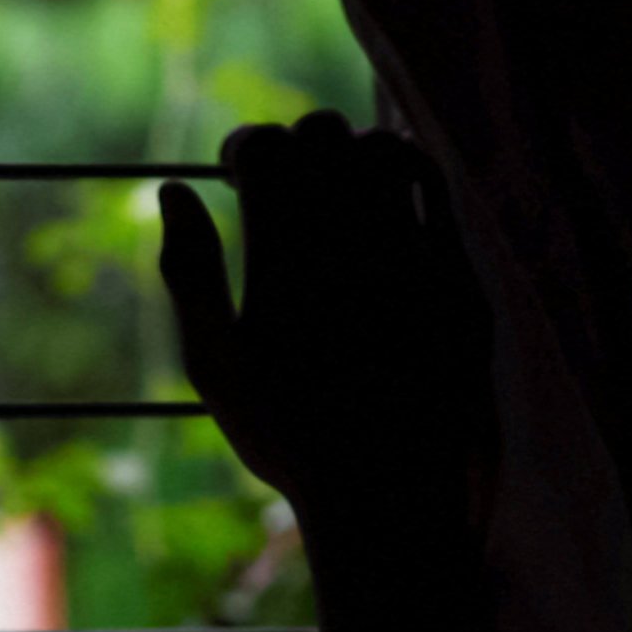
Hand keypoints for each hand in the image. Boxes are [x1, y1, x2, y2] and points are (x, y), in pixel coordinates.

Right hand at [157, 112, 495, 586]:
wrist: (390, 496)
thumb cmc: (287, 437)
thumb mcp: (215, 365)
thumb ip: (190, 270)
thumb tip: (174, 189)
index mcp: (283, 259)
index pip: (264, 148)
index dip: (245, 148)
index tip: (239, 176)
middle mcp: (351, 244)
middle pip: (322, 134)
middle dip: (297, 145)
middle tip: (288, 185)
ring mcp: (413, 256)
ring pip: (382, 150)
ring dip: (351, 154)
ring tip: (338, 191)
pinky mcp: (457, 274)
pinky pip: (434, 190)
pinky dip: (404, 176)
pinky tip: (386, 206)